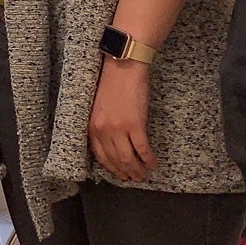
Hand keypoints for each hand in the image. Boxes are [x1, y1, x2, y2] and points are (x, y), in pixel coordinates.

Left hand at [87, 58, 155, 182]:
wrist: (124, 66)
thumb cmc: (113, 82)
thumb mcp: (99, 106)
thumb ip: (102, 124)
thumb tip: (112, 142)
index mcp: (92, 125)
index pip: (100, 155)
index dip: (111, 168)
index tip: (119, 173)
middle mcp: (102, 130)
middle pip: (115, 160)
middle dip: (125, 172)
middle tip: (134, 178)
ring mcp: (118, 129)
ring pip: (128, 159)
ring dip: (137, 170)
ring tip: (144, 175)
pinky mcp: (135, 125)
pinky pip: (142, 150)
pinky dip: (149, 160)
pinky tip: (153, 165)